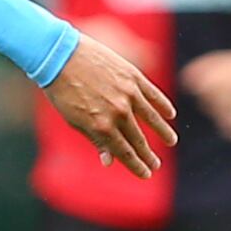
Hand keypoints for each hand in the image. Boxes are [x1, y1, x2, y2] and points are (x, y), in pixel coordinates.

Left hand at [44, 35, 176, 178]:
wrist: (59, 55)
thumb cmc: (62, 89)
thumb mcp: (73, 119)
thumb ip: (94, 139)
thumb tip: (109, 161)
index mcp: (101, 126)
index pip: (124, 153)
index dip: (136, 166)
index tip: (145, 175)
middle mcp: (118, 113)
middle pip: (138, 140)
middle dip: (148, 156)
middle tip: (156, 165)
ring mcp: (128, 94)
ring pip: (152, 119)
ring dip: (163, 132)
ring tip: (171, 142)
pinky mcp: (133, 77)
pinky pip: (154, 95)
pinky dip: (163, 106)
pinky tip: (171, 115)